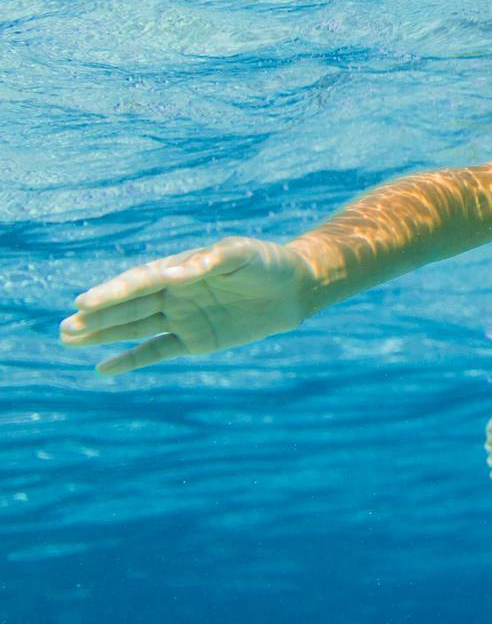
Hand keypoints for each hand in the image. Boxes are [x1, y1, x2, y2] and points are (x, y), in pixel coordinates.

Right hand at [59, 237, 315, 374]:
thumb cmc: (266, 263)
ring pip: (135, 328)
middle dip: (98, 317)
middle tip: (65, 328)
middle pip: (129, 307)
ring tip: (68, 339)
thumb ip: (212, 261)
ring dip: (104, 335)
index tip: (85, 302)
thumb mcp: (243, 255)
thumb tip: (174, 272)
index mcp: (181, 268)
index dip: (113, 292)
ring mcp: (182, 317)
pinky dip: (131, 360)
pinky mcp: (195, 340)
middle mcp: (174, 293)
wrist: (294, 287)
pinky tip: (103, 368)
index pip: (140, 282)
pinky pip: (157, 350)